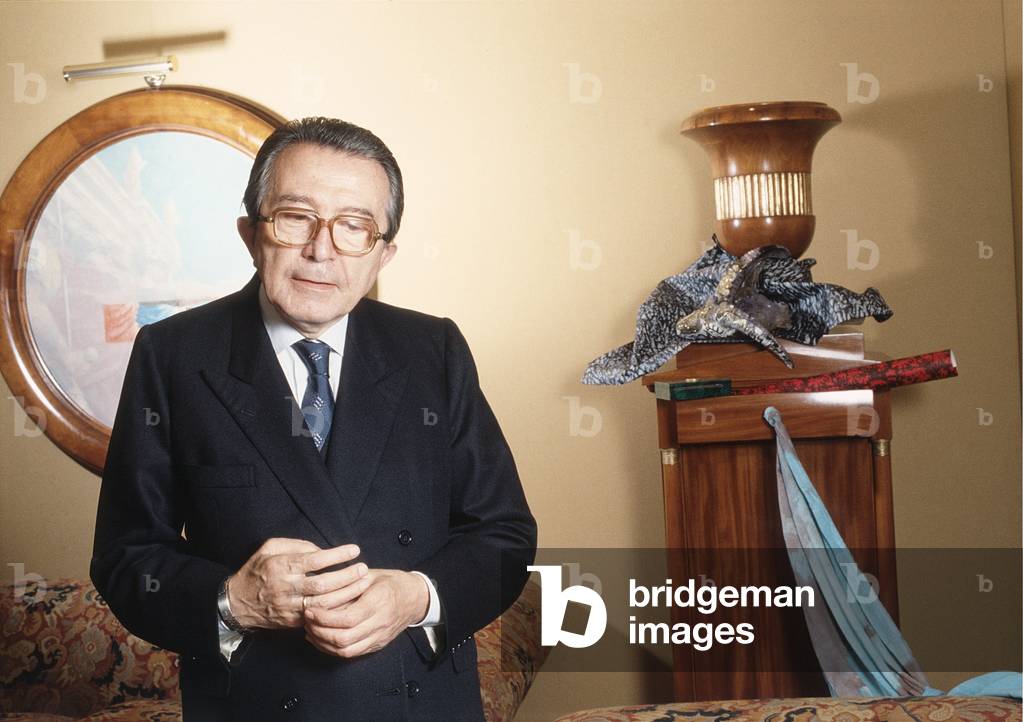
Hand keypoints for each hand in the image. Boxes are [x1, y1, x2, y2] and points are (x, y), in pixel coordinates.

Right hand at [226, 537, 367, 630]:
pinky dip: (336, 609)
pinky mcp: (293, 621)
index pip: (315, 559)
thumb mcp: (269, 548)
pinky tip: (350, 601)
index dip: (338, 555)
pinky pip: (319, 616)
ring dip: (347, 594)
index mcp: (282, 566)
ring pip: (324, 603)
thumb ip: (295, 544)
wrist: (238, 603)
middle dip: (347, 576)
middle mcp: (287, 587)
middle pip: (323, 583)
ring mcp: (290, 606)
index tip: (355, 550)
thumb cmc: (257, 570)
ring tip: (363, 584)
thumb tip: (321, 550)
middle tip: (364, 568)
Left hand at [302, 569, 428, 657]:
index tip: (310, 609)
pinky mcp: (377, 645)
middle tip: (307, 620)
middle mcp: (380, 622)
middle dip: (320, 632)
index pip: (348, 618)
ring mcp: (380, 637)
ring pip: (346, 650)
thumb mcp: (369, 575)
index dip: (325, 617)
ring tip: (310, 630)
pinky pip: (352, 653)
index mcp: (379, 601)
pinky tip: (321, 639)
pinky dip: (332, 649)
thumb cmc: (390, 582)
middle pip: (344, 638)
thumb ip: (347, 583)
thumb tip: (321, 589)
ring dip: (324, 643)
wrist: (414, 598)